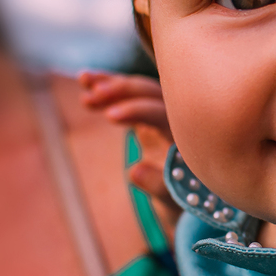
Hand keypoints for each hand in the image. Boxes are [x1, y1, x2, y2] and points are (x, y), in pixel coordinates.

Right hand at [79, 70, 179, 229]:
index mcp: (189, 133)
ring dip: (112, 83)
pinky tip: (84, 79)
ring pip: (139, 88)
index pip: (162, 114)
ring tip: (83, 80)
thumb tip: (134, 171)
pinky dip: (109, 85)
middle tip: (93, 96)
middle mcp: (179, 116)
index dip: (137, 112)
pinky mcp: (149, 110)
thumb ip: (158, 184)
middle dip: (122, 91)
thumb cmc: (185, 194)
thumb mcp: (175, 196)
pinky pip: (130, 93)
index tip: (110, 116)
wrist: (191, 189)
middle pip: (152, 93)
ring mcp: (164, 110)